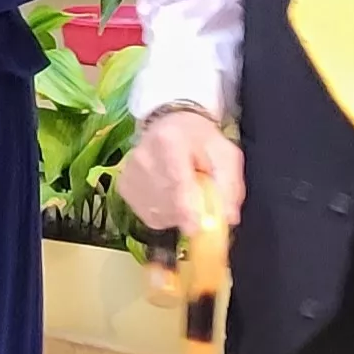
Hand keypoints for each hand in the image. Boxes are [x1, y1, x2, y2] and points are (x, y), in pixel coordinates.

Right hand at [118, 105, 245, 233]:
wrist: (170, 124)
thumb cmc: (199, 139)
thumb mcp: (225, 154)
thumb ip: (229, 184)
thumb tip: (228, 217)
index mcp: (169, 141)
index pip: (176, 182)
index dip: (186, 209)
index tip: (196, 228)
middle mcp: (143, 156)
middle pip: (166, 201)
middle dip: (188, 214)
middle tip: (201, 208)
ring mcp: (129, 173)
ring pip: (156, 212)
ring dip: (177, 215)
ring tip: (185, 196)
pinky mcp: (123, 187)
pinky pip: (148, 215)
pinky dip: (164, 215)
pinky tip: (171, 200)